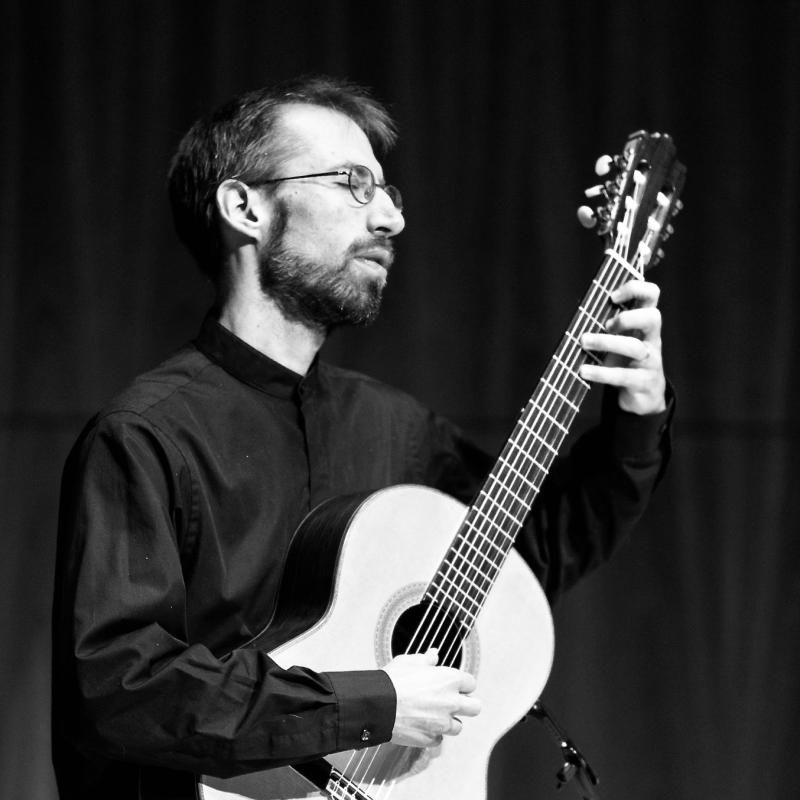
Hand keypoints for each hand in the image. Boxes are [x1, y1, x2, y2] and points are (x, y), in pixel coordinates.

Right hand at [381, 648, 480, 747]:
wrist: (378, 704)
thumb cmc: (393, 679)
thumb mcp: (410, 661)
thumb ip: (427, 659)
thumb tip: (434, 654)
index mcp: (450, 679)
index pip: (471, 683)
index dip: (462, 684)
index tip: (453, 685)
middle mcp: (452, 702)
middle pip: (475, 707)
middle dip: (466, 705)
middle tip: (452, 702)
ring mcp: (443, 723)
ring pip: (458, 727)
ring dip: (448, 721)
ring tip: (433, 715)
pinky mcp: (431, 738)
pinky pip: (439, 739)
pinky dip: (432, 734)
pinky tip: (421, 725)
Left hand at [579, 280, 666, 414]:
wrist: (642, 396)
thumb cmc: (625, 361)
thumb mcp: (620, 338)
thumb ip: (607, 322)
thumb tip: (580, 309)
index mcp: (644, 323)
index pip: (651, 295)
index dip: (635, 289)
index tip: (612, 296)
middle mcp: (651, 339)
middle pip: (653, 318)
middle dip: (627, 318)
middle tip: (606, 325)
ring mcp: (650, 361)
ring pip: (634, 348)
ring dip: (606, 342)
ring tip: (583, 341)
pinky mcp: (642, 383)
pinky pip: (623, 376)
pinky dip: (601, 373)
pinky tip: (583, 371)